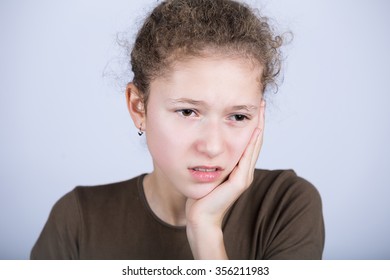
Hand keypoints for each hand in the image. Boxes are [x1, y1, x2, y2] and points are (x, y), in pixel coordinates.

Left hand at [185, 99, 264, 258]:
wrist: (200, 217)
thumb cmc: (200, 196)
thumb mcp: (207, 173)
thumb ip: (211, 161)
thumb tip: (205, 145)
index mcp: (238, 168)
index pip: (248, 142)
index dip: (252, 125)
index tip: (252, 107)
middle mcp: (244, 171)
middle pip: (254, 142)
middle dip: (258, 121)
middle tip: (261, 102)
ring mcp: (244, 177)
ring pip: (253, 147)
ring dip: (258, 128)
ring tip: (260, 110)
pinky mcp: (239, 182)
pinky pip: (246, 158)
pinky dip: (251, 143)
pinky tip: (254, 129)